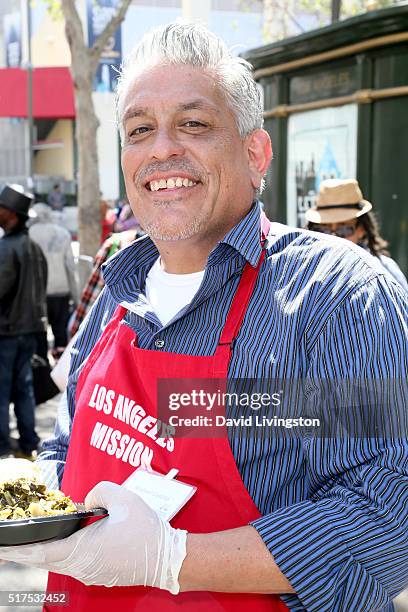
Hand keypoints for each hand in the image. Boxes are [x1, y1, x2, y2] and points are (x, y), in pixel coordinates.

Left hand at [0, 482, 187, 592]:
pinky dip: (58, 555)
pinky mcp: (99, 574)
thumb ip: (99, 492)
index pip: (41, 551)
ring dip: (41, 552)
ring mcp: (90, 573)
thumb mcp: (123, 499)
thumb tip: (87, 502)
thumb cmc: (146, 530)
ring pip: (58, 563)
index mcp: (84, 550)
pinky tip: (57, 545)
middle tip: (5, 546)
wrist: (167, 557)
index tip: (1, 548)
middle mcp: (82, 567)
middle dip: (23, 551)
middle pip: (45, 559)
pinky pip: (71, 564)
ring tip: (26, 543)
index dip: (18, 549)